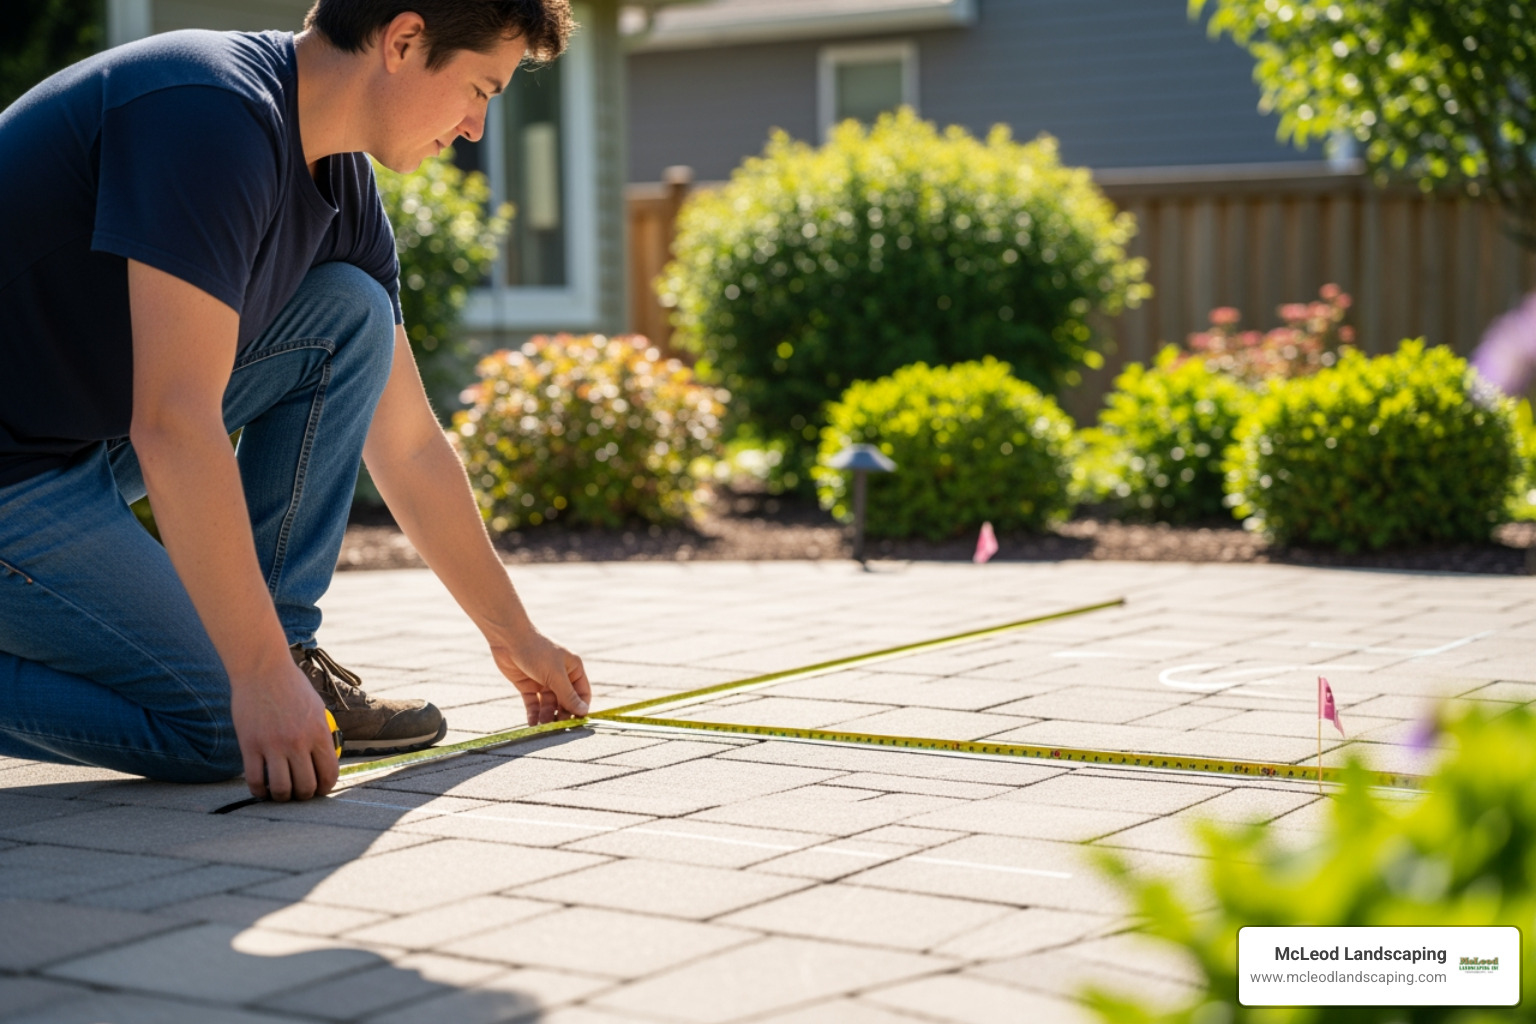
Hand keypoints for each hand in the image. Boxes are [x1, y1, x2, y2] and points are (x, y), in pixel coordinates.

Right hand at [230, 658, 338, 800]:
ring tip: (280, 793)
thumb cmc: (291, 686)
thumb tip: (325, 757)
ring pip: (282, 789)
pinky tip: (261, 789)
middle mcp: (298, 742)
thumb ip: (320, 733)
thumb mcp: (316, 708)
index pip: (329, 773)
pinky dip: (259, 791)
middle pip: (306, 787)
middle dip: (304, 796)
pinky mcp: (250, 745)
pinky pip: (255, 780)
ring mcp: (273, 745)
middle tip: (298, 793)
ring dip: (282, 797)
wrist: (263, 669)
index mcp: (318, 733)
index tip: (319, 790)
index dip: (325, 788)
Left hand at [491, 629, 591, 724]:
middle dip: (562, 714)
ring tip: (543, 728)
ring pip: (549, 705)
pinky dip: (533, 714)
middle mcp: (560, 676)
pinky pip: (533, 704)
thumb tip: (583, 711)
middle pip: (565, 702)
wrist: (509, 639)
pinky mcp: (527, 686)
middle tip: (558, 728)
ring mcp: (543, 681)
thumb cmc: (537, 651)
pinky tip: (532, 724)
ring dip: (547, 717)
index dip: (580, 707)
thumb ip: (568, 695)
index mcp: (573, 669)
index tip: (577, 722)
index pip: (582, 693)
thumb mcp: (556, 674)